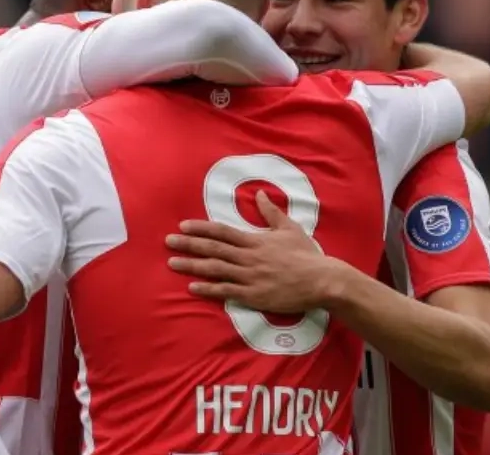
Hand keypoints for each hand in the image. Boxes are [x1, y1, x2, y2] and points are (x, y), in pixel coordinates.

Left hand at [165, 191, 345, 312]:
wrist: (321, 281)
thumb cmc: (305, 255)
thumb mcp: (289, 228)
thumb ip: (271, 212)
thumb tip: (260, 194)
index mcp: (255, 241)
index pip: (222, 232)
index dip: (201, 228)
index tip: (183, 226)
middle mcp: (248, 257)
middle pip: (213, 249)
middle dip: (188, 244)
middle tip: (168, 241)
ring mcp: (249, 277)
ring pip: (215, 269)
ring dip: (192, 265)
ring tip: (172, 263)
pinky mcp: (253, 295)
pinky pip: (226, 291)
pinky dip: (208, 289)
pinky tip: (192, 287)